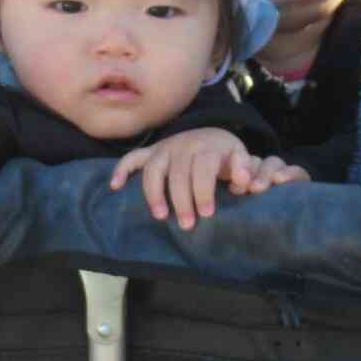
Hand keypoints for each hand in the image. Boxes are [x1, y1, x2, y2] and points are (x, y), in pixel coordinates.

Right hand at [110, 129, 308, 230]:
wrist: (211, 135)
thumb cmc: (226, 156)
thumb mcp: (242, 158)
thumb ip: (245, 169)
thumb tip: (243, 181)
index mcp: (208, 147)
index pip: (204, 168)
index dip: (204, 190)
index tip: (207, 213)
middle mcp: (183, 145)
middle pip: (178, 174)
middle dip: (182, 201)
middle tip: (187, 225)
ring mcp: (164, 148)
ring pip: (154, 169)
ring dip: (154, 193)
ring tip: (160, 216)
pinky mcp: (151, 152)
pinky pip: (133, 158)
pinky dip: (122, 169)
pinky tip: (115, 186)